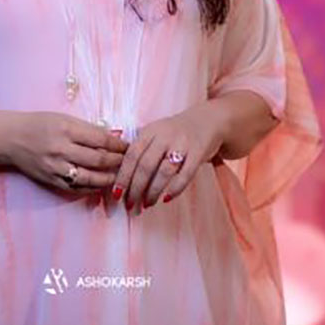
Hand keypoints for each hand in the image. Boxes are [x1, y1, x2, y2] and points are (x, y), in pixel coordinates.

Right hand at [8, 111, 128, 195]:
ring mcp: (56, 168)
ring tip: (119, 175)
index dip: (118, 144)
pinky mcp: (51, 181)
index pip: (100, 139)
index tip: (128, 146)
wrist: (12, 138)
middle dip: (117, 161)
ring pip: (89, 178)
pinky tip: (101, 185)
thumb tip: (112, 137)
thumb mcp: (64, 118)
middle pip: (97, 160)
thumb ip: (87, 129)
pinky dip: (91, 188)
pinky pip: (76, 188)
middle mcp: (61, 149)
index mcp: (66, 129)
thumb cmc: (40, 124)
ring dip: (108, 178)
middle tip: (129, 161)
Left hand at [111, 102, 225, 209]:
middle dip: (135, 188)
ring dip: (153, 191)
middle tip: (130, 204)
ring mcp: (182, 144)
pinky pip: (185, 175)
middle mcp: (164, 136)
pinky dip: (174, 189)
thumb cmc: (175, 132)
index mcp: (150, 131)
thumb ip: (139, 147)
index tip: (116, 194)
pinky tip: (166, 199)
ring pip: (163, 171)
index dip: (122, 176)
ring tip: (147, 203)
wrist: (208, 120)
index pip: (131, 155)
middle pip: (145, 165)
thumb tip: (116, 172)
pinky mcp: (198, 153)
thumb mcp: (155, 132)